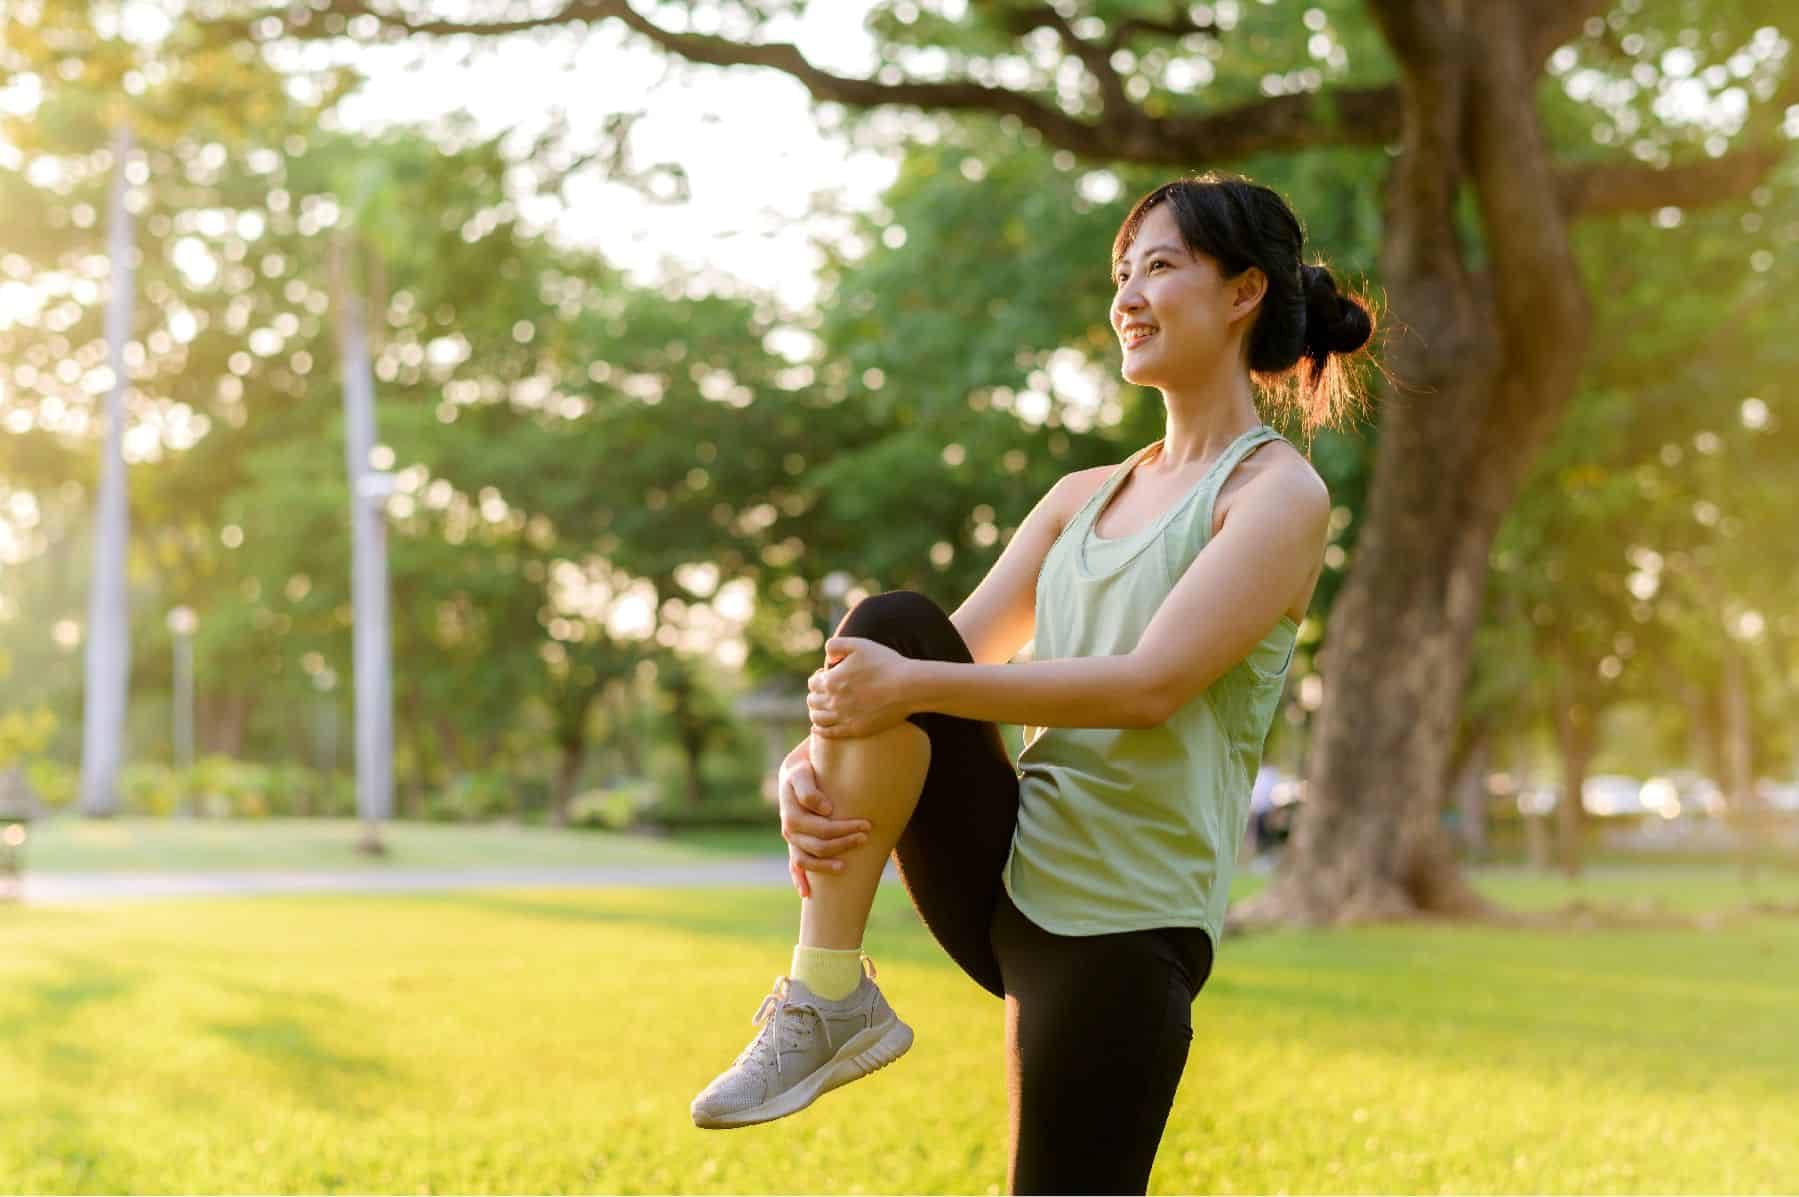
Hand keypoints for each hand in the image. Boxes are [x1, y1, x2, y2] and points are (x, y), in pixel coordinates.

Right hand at [778, 750, 871, 898]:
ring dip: (825, 865)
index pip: (819, 827)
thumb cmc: (805, 766)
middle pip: (816, 845)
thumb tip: (826, 811)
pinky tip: (808, 894)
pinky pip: (794, 864)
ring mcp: (791, 837)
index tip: (865, 823)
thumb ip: (809, 789)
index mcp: (790, 811)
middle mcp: (788, 827)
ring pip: (806, 859)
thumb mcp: (803, 770)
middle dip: (843, 843)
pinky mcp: (795, 842)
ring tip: (845, 866)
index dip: (842, 829)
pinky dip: (800, 879)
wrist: (799, 766)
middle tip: (866, 836)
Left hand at [806, 636, 915, 739]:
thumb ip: (836, 645)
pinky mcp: (854, 729)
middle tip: (826, 693)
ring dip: (816, 712)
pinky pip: (828, 733)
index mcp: (831, 680)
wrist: (907, 687)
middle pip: (813, 700)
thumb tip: (826, 657)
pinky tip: (817, 728)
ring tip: (822, 709)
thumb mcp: (859, 644)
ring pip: (817, 718)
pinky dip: (819, 730)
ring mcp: (843, 717)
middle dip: (816, 695)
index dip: (818, 678)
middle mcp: (833, 700)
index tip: (828, 677)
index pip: (813, 683)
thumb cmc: (885, 663)